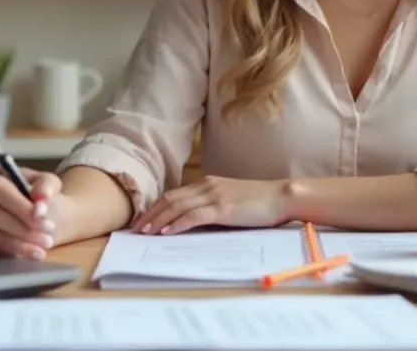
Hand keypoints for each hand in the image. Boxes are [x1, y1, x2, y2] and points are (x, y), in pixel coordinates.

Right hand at [0, 168, 60, 258]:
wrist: (40, 216)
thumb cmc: (40, 197)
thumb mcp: (50, 183)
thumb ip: (47, 185)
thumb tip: (42, 198)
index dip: (18, 204)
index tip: (41, 216)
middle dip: (23, 228)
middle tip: (48, 235)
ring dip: (23, 242)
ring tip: (46, 244)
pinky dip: (18, 251)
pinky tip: (36, 252)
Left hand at [131, 176, 289, 234]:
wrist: (282, 197)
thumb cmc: (260, 202)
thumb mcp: (232, 200)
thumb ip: (214, 206)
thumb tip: (195, 221)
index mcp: (208, 183)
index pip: (174, 194)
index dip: (156, 207)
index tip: (143, 219)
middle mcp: (207, 186)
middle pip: (170, 198)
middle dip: (150, 213)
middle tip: (135, 228)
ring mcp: (215, 196)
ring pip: (177, 206)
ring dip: (158, 220)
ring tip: (144, 232)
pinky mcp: (223, 208)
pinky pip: (193, 216)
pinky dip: (176, 224)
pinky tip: (166, 232)